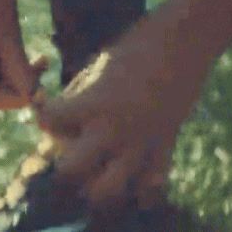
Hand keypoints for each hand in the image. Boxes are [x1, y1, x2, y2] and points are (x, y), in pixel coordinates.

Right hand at [0, 0, 47, 109]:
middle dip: (18, 84)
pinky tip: (18, 46)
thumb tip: (33, 99)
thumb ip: (20, 70)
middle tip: (44, 64)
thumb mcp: (9, 34)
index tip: (46, 86)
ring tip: (39, 56)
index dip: (21, 98)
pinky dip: (2, 61)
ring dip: (13, 72)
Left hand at [34, 16, 209, 207]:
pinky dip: (139, 188)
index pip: (48, 122)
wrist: (185, 40)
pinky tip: (132, 176)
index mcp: (92, 102)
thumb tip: (60, 123)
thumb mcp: (97, 67)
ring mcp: (141, 143)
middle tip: (71, 151)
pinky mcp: (166, 147)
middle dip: (63, 164)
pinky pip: (150, 186)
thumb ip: (77, 98)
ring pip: (108, 191)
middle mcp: (113, 128)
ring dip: (96, 185)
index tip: (53, 110)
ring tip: (97, 170)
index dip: (46, 117)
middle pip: (69, 172)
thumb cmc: (135, 47)